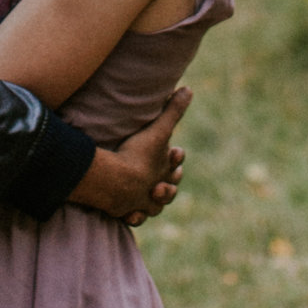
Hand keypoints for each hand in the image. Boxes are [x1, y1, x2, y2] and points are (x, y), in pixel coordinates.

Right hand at [70, 84, 191, 226]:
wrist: (118, 183)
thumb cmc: (138, 156)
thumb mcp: (158, 130)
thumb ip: (173, 111)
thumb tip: (189, 89)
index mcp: (166, 170)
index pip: (175, 163)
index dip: (176, 158)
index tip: (175, 152)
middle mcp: (157, 188)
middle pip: (168, 188)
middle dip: (169, 183)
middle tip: (164, 178)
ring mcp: (143, 203)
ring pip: (154, 206)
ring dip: (155, 201)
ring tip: (151, 194)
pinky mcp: (126, 212)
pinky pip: (134, 218)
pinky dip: (134, 215)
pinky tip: (132, 213)